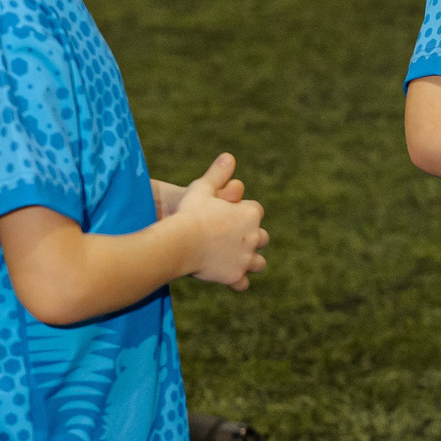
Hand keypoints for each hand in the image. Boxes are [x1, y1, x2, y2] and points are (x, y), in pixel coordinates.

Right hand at [169, 153, 267, 287]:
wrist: (179, 242)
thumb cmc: (189, 213)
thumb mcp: (202, 188)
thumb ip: (217, 174)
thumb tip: (229, 156)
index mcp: (251, 214)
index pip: (256, 211)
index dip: (242, 212)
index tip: (229, 214)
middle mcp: (254, 237)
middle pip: (262, 237)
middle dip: (251, 237)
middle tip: (232, 238)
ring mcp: (246, 259)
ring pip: (258, 263)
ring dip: (249, 261)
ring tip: (235, 259)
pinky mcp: (234, 276)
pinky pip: (242, 283)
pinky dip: (237, 281)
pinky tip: (228, 278)